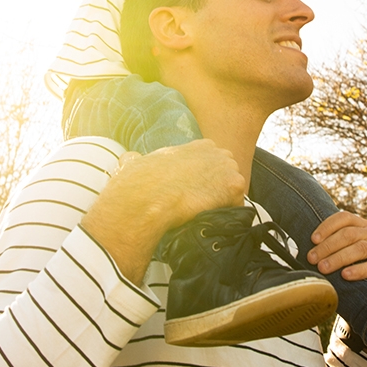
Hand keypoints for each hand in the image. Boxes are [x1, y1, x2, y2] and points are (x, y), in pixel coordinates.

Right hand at [81, 140, 245, 284]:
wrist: (147, 197)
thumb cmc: (138, 183)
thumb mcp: (135, 162)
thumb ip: (137, 158)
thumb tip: (129, 159)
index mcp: (199, 146)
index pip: (214, 163)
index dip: (207, 180)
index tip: (197, 193)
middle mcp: (217, 152)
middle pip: (228, 175)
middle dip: (219, 190)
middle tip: (203, 206)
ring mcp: (228, 167)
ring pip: (233, 191)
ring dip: (223, 204)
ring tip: (205, 216)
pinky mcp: (233, 186)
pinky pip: (238, 206)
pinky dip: (228, 216)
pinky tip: (212, 220)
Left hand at [307, 211, 366, 283]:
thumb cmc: (349, 272)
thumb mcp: (339, 256)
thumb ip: (328, 247)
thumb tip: (301, 247)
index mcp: (361, 225)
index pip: (344, 217)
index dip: (327, 226)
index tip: (312, 240)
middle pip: (349, 233)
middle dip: (328, 246)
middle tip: (312, 259)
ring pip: (360, 248)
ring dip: (339, 258)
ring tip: (324, 268)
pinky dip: (359, 270)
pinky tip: (346, 276)